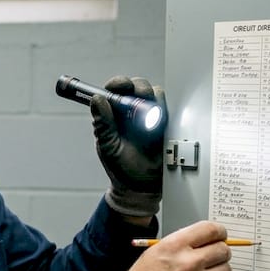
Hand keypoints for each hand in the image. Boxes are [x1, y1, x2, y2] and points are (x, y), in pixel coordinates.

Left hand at [90, 76, 166, 216]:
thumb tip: (98, 100)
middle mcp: (132, 111)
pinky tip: (162, 126)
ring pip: (156, 94)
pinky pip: (171, 109)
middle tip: (142, 97)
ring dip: (155, 100)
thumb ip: (102, 124)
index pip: (115, 90)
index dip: (118, 83)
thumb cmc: (122, 167)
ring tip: (152, 120)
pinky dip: (168, 111)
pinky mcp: (168, 123)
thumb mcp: (109, 147)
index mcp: (114, 114)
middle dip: (140, 87)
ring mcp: (151, 116)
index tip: (121, 85)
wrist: (144, 187)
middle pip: (138, 86)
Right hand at [105, 221, 232, 270]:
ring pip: (226, 269)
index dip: (219, 232)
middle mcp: (188, 262)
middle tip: (212, 257)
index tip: (220, 235)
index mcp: (173, 246)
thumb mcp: (153, 254)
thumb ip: (179, 244)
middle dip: (219, 252)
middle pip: (223, 249)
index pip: (210, 230)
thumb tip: (203, 241)